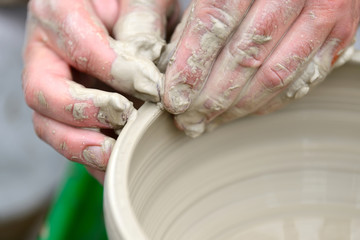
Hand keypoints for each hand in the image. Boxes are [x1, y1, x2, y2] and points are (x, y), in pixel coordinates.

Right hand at [23, 0, 177, 181]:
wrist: (118, 9)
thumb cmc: (128, 1)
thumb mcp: (139, 0)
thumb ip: (142, 26)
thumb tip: (148, 78)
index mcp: (58, 14)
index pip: (81, 48)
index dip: (115, 73)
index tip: (150, 88)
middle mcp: (47, 55)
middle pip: (45, 96)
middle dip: (83, 115)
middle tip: (123, 121)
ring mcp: (56, 86)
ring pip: (50, 125)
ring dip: (81, 146)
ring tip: (114, 156)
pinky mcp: (70, 109)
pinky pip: (71, 138)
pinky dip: (91, 157)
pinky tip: (116, 164)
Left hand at [162, 0, 358, 136]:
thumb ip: (190, 7)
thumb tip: (162, 58)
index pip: (214, 22)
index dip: (191, 66)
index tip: (174, 98)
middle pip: (245, 57)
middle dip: (211, 97)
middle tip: (187, 120)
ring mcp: (325, 11)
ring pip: (275, 75)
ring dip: (237, 108)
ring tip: (209, 123)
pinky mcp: (341, 33)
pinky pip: (303, 79)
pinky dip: (270, 101)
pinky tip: (244, 111)